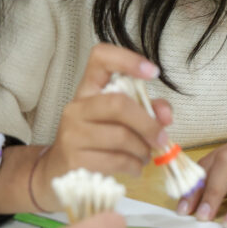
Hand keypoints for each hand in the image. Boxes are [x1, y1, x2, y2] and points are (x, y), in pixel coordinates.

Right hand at [36, 44, 172, 208]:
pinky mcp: (74, 160)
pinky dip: (134, 166)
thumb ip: (148, 109)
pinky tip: (135, 167)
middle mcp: (77, 106)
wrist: (61, 170)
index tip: (153, 72)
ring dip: (143, 149)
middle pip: (118, 104)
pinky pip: (116, 161)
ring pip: (121, 136)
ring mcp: (72, 133)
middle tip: (161, 138)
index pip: (101, 57)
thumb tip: (165, 115)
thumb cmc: (97, 138)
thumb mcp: (120, 119)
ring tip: (145, 154)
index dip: (128, 60)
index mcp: (89, 88)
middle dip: (148, 124)